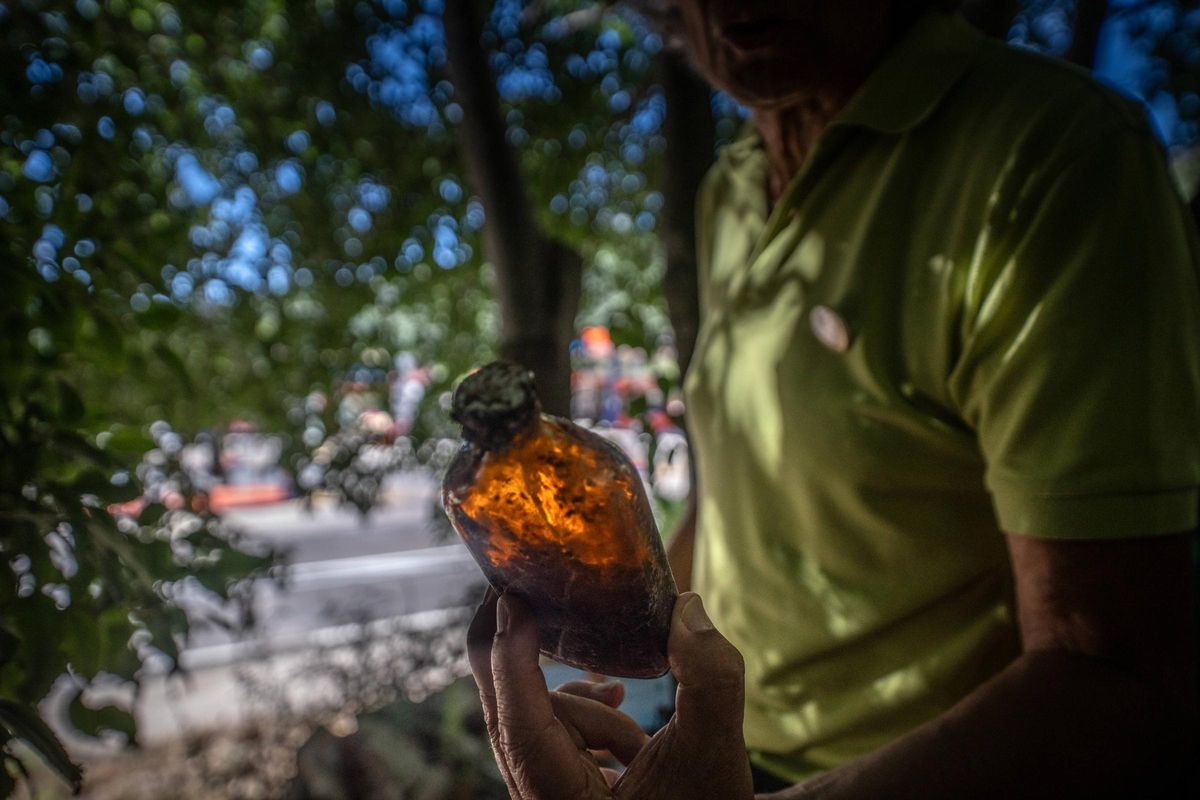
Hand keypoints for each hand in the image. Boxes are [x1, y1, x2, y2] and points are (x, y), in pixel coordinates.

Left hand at [468, 589, 752, 798]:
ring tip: (627, 706)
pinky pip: (554, 734)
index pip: (520, 725)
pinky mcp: (562, 787)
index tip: (513, 599)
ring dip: (580, 701)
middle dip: (516, 653)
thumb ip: (708, 679)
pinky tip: (628, 725)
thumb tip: (686, 607)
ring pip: (538, 719)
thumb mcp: (714, 752)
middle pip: (506, 714)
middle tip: (519, 593)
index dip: (511, 658)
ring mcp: (547, 794)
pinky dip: (587, 716)